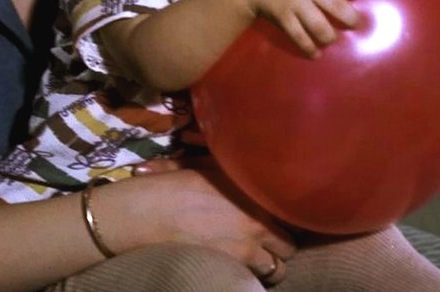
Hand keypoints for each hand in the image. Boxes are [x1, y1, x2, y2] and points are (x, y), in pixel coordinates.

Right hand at [117, 158, 294, 284]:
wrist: (149, 212)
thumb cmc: (170, 184)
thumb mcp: (202, 165)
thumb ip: (227, 169)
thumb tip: (237, 163)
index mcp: (251, 187)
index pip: (288, 206)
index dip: (283, 215)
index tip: (276, 217)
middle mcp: (258, 215)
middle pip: (290, 242)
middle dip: (280, 245)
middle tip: (267, 243)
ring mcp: (249, 244)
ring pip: (280, 267)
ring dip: (270, 264)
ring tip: (256, 261)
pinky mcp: (237, 265)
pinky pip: (261, 278)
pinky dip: (255, 277)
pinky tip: (242, 270)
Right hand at [233, 0, 362, 57]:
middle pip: (338, 5)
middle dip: (351, 19)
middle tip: (353, 23)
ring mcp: (294, 2)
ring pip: (321, 26)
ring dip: (329, 37)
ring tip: (330, 38)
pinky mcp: (283, 17)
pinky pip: (300, 37)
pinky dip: (309, 48)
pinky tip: (315, 53)